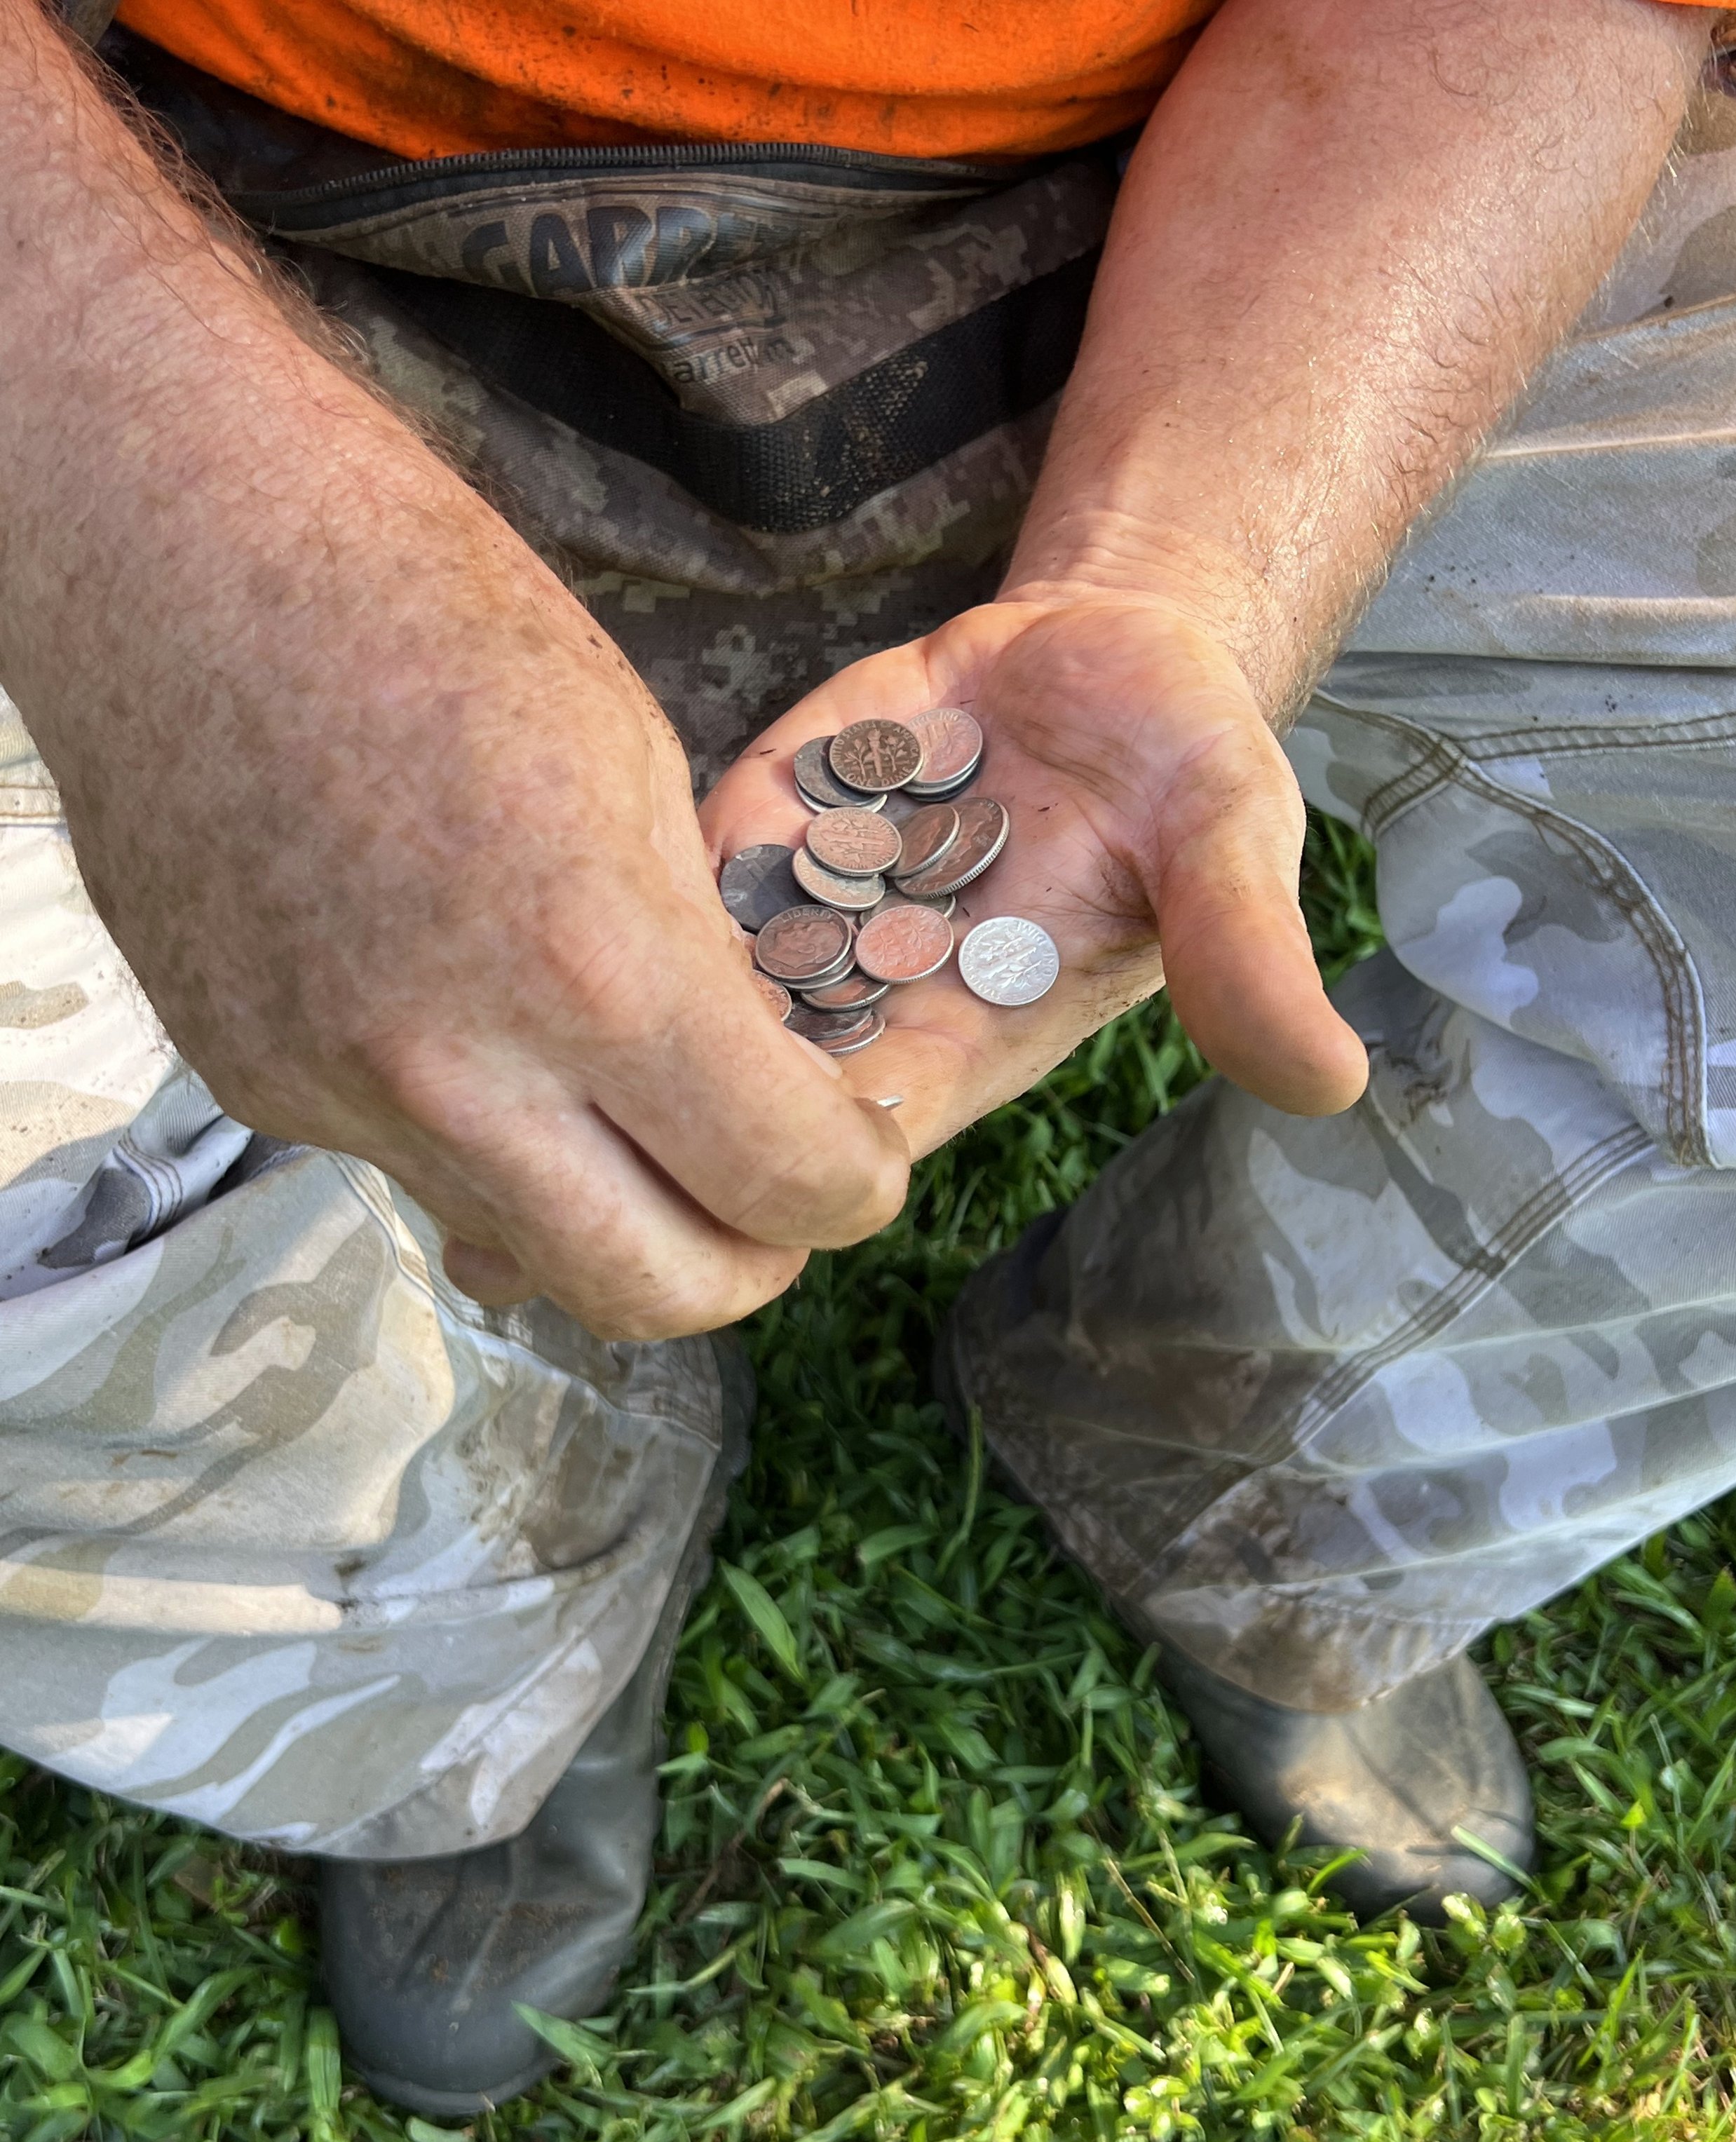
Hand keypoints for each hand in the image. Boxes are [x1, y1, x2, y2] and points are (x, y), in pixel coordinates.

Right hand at [50, 521, 910, 1338]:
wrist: (179, 559)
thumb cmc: (434, 615)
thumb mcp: (633, 774)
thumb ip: (690, 963)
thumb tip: (733, 1090)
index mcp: (591, 963)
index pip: (777, 1181)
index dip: (853, 1195)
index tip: (861, 1167)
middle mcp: (454, 1070)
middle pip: (648, 1295)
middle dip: (744, 1271)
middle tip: (770, 1211)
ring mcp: (337, 1094)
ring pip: (521, 1253)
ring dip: (607, 1222)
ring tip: (638, 1134)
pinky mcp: (254, 1089)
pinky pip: (411, 1172)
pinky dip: (480, 1144)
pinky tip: (483, 1041)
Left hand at [699, 589, 1367, 1159]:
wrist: (1118, 644)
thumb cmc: (1188, 760)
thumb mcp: (1230, 840)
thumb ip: (1248, 958)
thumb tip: (1329, 1085)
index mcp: (973, 1031)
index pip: (863, 1127)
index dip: (803, 1127)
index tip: (775, 1084)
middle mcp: (872, 985)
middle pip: (744, 1069)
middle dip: (684, 1063)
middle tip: (650, 1013)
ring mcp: (812, 897)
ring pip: (694, 971)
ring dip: (651, 961)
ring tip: (617, 929)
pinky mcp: (773, 808)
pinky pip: (691, 856)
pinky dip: (662, 855)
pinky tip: (655, 830)